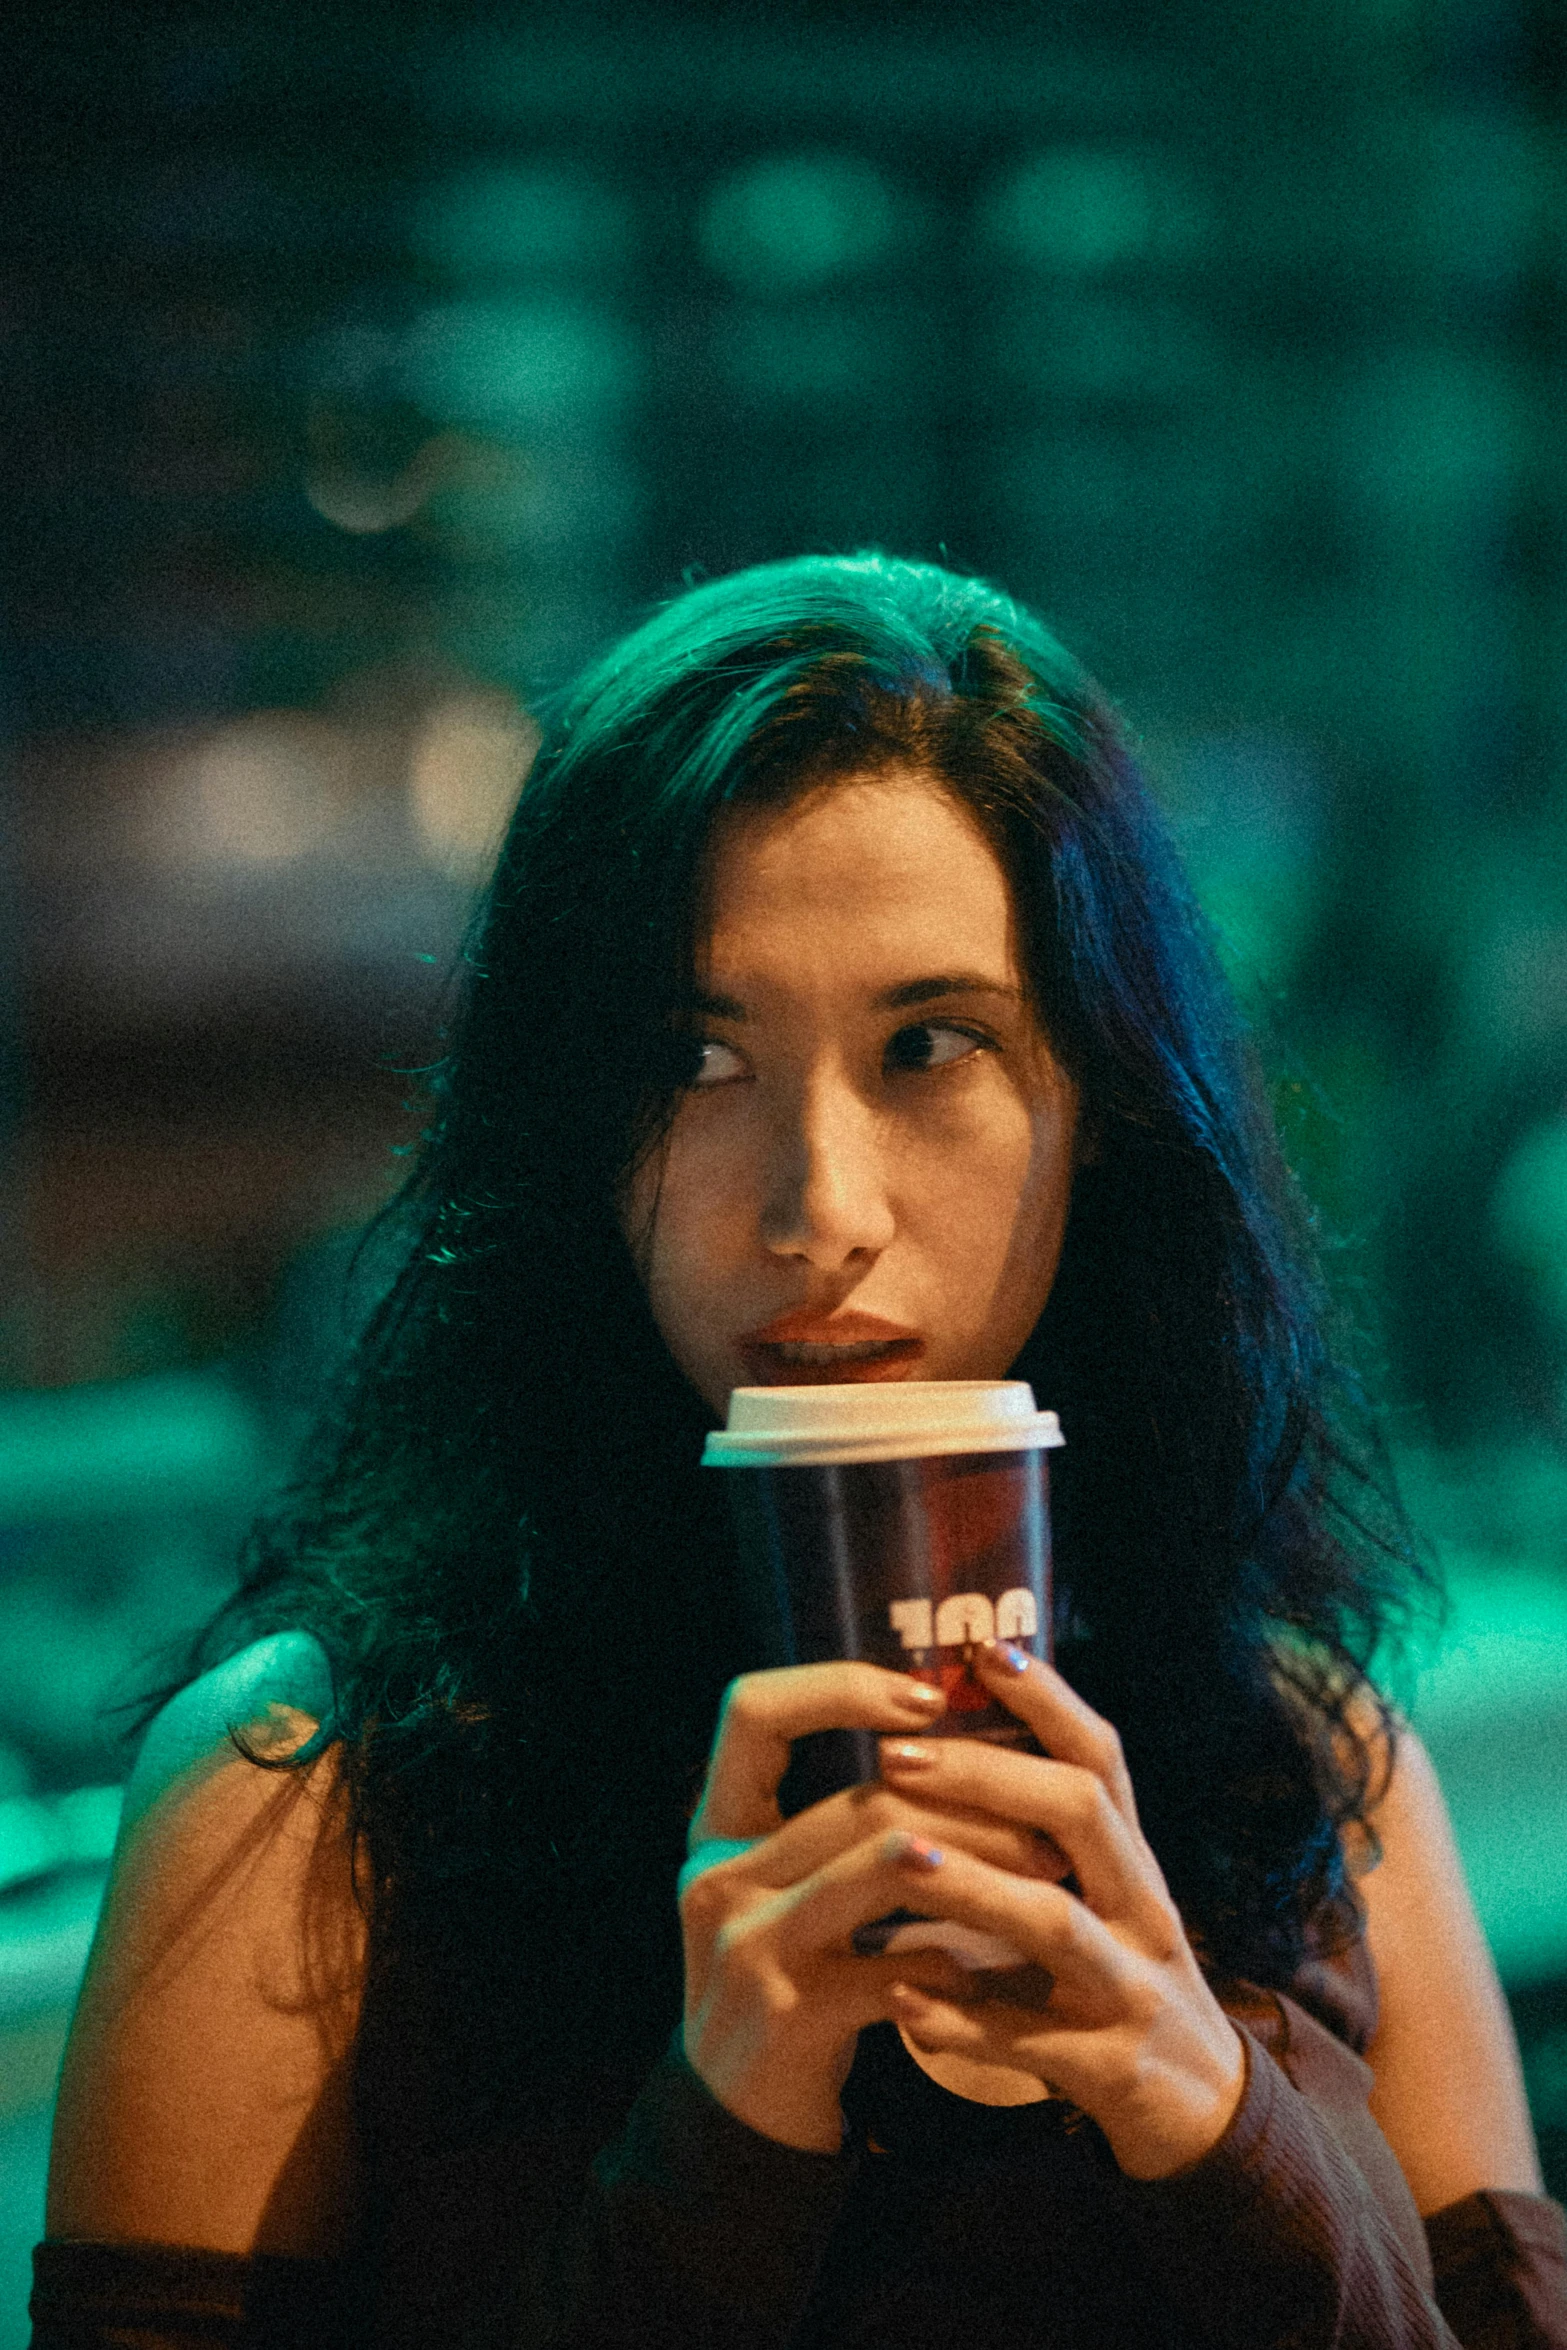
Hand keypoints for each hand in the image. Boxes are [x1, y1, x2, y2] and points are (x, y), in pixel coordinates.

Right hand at [679, 1663, 1064, 2152]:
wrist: (738, 2116)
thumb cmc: (790, 1976)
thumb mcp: (786, 1888)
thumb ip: (840, 1822)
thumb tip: (957, 1735)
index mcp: (718, 1826)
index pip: (753, 1709)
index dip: (839, 1687)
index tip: (928, 1697)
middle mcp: (718, 1874)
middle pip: (860, 1798)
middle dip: (971, 1804)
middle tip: (1044, 1826)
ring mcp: (745, 1943)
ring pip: (886, 1866)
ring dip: (983, 1870)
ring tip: (1041, 1882)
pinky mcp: (786, 2011)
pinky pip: (895, 1966)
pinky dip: (957, 1966)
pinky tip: (994, 1974)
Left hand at [877, 1642, 1246, 2180]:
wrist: (1204, 2115)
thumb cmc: (1121, 1979)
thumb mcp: (1102, 1897)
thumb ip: (1044, 1833)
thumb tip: (956, 1732)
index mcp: (1131, 1860)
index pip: (1100, 1756)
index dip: (1047, 1699)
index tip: (981, 1651)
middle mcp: (1142, 1909)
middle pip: (1079, 1814)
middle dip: (988, 1775)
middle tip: (896, 1755)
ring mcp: (1132, 1990)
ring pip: (1056, 1923)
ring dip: (973, 1885)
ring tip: (898, 1857)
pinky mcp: (1111, 2070)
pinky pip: (1033, 2041)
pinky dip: (966, 2022)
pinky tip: (902, 2000)